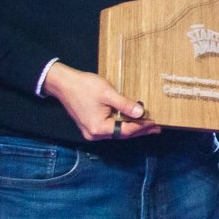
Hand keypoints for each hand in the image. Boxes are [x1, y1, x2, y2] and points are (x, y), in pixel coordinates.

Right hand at [45, 62, 159, 139]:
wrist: (63, 83)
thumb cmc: (83, 86)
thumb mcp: (108, 94)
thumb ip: (125, 105)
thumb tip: (141, 113)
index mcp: (98, 128)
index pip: (126, 131)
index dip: (142, 127)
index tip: (155, 123)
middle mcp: (94, 133)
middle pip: (121, 134)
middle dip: (139, 130)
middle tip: (156, 128)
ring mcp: (91, 131)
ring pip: (116, 132)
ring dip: (131, 128)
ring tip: (147, 125)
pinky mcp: (89, 125)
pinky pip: (109, 128)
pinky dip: (121, 125)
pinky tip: (131, 121)